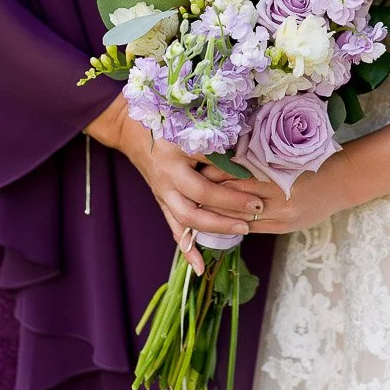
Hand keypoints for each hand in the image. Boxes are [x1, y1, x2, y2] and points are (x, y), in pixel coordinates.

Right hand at [84, 97, 263, 273]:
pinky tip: (200, 268)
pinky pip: (174, 229)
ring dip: (215, 228)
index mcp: (176, 155)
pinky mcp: (161, 202)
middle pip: (198, 202)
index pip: (207, 176)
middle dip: (228, 210)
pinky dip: (187, 250)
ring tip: (242, 231)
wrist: (132, 130)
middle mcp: (167, 177)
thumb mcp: (190, 126)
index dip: (232, 186)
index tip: (257, 187)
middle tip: (255, 211)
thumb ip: (214, 143)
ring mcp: (163, 193)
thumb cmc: (167, 121)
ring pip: (187, 219)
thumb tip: (247, 158)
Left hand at [201, 154, 349, 234]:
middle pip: (235, 201)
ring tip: (196, 203)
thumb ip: (260, 158)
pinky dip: (234, 222)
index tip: (196, 166)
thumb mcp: (287, 153)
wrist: (343, 181)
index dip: (216, 174)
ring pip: (240, 219)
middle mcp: (280, 201)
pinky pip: (252, 228)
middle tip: (187, 186)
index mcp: (279, 177)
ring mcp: (282, 218)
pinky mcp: (283, 228)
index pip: (238, 178)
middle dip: (210, 195)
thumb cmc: (314, 159)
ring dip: (218, 212)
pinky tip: (219, 216)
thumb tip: (226, 155)